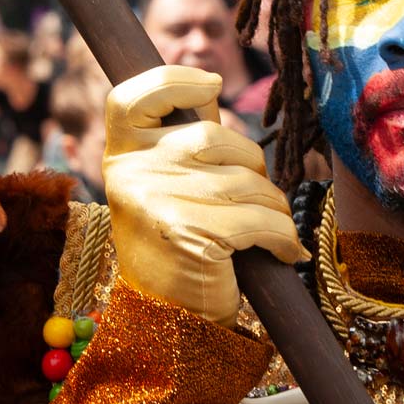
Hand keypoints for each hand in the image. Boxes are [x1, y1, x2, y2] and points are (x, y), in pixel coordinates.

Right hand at [104, 65, 306, 325]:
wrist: (170, 323)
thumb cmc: (178, 245)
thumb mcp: (162, 186)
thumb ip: (177, 141)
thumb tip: (210, 87)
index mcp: (120, 156)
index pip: (133, 96)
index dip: (175, 79)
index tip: (211, 84)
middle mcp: (132, 174)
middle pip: (215, 139)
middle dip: (251, 167)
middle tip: (252, 201)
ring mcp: (158, 202)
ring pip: (248, 180)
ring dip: (272, 207)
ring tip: (265, 232)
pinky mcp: (191, 234)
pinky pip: (261, 218)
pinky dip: (282, 237)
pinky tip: (283, 252)